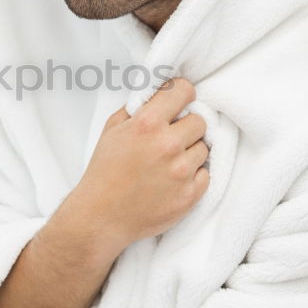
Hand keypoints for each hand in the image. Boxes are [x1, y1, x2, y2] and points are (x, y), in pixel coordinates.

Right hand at [66, 78, 208, 257]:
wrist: (101, 216)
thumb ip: (138, 108)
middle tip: (171, 138)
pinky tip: (173, 180)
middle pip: (199, 121)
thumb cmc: (104, 172)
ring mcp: (181, 172)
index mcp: (147, 124)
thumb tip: (160, 95)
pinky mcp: (190, 195)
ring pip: (204, 148)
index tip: (181, 101)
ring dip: (190, 152)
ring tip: (169, 163)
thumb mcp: (112, 130)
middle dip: (186, 127)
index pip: (184, 91)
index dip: (183, 94)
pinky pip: (206, 174)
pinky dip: (193, 175)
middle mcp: (167, 145)